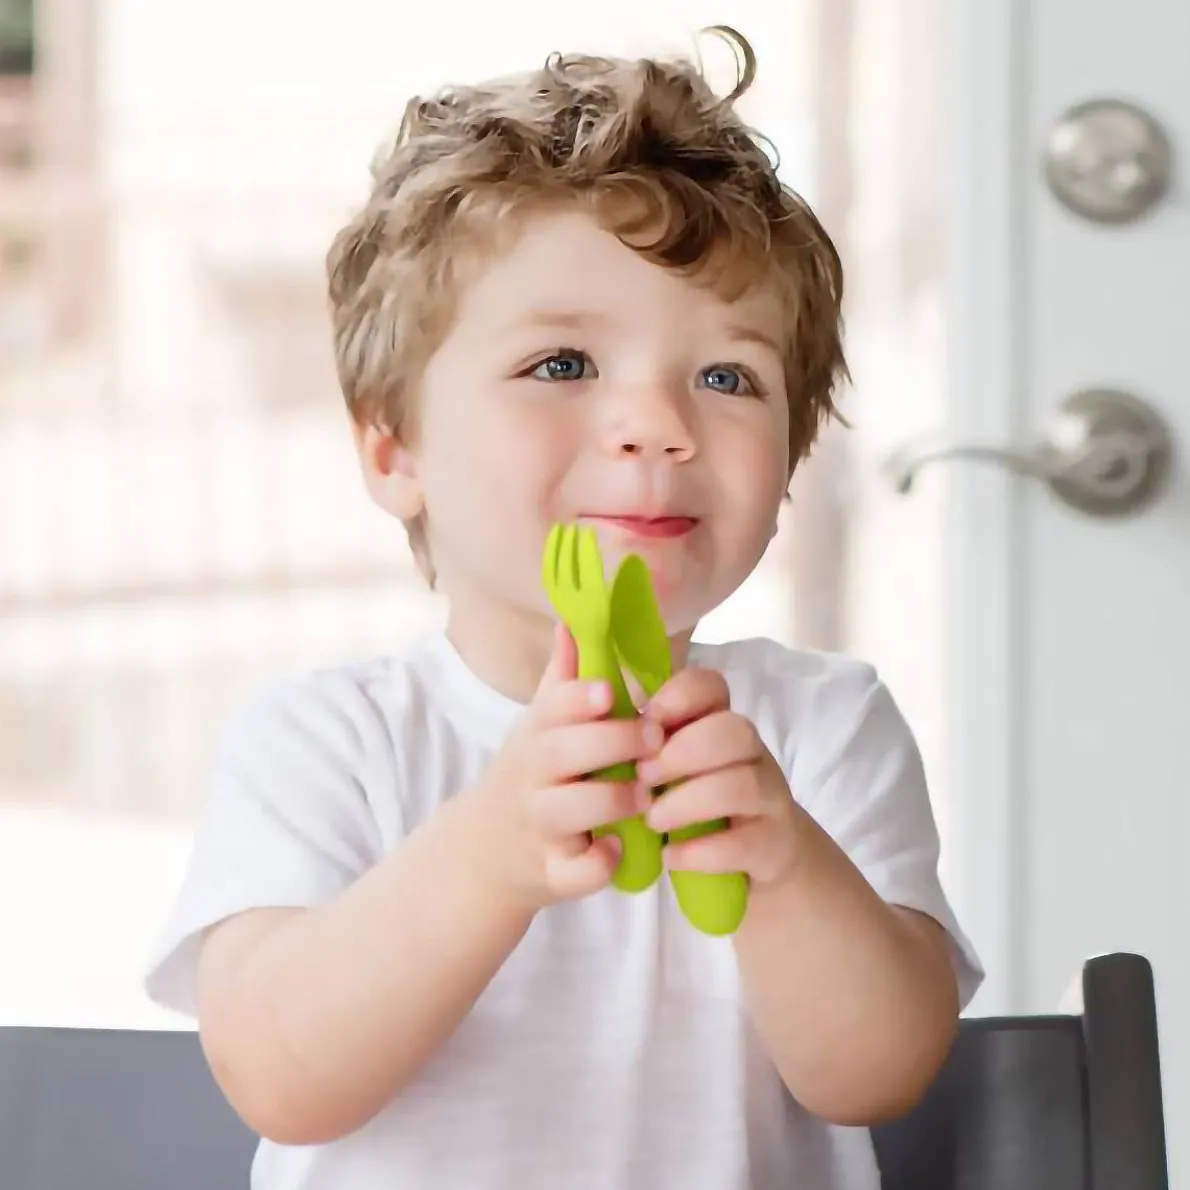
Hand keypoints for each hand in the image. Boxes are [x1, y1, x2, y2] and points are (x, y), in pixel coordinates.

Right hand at [464, 623, 660, 909]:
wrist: (486, 850)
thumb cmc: (532, 775)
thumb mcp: (539, 723)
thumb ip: (563, 675)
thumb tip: (574, 615)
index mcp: (538, 734)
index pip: (552, 707)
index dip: (578, 697)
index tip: (608, 691)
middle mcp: (532, 776)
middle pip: (563, 753)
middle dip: (611, 743)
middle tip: (654, 738)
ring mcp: (539, 826)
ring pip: (568, 811)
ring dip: (611, 801)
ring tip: (645, 796)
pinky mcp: (551, 872)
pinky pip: (574, 873)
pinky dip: (597, 866)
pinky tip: (617, 851)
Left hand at [637, 666, 800, 886]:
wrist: (751, 858)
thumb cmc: (690, 798)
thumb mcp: (664, 759)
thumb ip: (627, 723)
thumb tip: (572, 652)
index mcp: (717, 722)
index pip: (711, 686)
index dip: (680, 696)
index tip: (648, 718)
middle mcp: (749, 753)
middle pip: (733, 730)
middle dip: (682, 752)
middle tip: (642, 777)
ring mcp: (768, 797)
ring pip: (744, 783)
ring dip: (690, 801)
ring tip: (652, 820)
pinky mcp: (772, 843)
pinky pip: (746, 841)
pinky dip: (703, 850)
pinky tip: (671, 856)